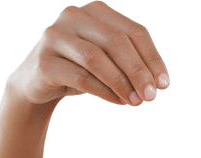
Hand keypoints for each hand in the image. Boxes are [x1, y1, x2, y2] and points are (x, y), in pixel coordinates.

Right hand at [9, 1, 169, 106]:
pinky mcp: (44, 61)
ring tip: (136, 102)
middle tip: (152, 96)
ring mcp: (55, 36)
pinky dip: (104, 91)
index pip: (133, 31)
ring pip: (96, 59)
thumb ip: (131, 64)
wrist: (36, 83)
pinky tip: (118, 101)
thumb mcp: (108, 61)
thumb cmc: (80, 69)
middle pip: (116, 42)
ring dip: (121, 83)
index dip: (152, 58)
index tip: (164, 84)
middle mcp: (74, 16)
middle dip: (138, 71)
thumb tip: (159, 82)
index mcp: (96, 11)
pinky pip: (80, 77)